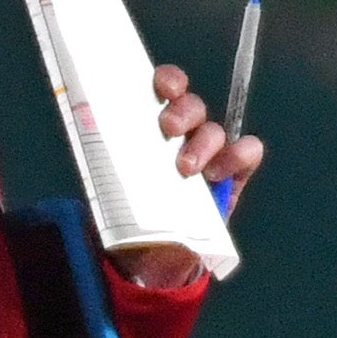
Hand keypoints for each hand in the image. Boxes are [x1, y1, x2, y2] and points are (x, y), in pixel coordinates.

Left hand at [118, 64, 265, 289]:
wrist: (148, 256)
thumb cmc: (129, 212)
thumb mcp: (111, 183)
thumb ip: (110, 160)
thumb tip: (91, 133)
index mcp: (153, 124)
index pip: (166, 89)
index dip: (168, 81)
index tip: (160, 89)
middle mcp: (184, 135)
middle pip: (191, 106)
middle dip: (182, 112)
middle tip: (168, 129)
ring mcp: (210, 155)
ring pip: (214, 131)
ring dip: (203, 142)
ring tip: (185, 169)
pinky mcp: (231, 178)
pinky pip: (246, 154)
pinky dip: (239, 155)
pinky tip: (219, 174)